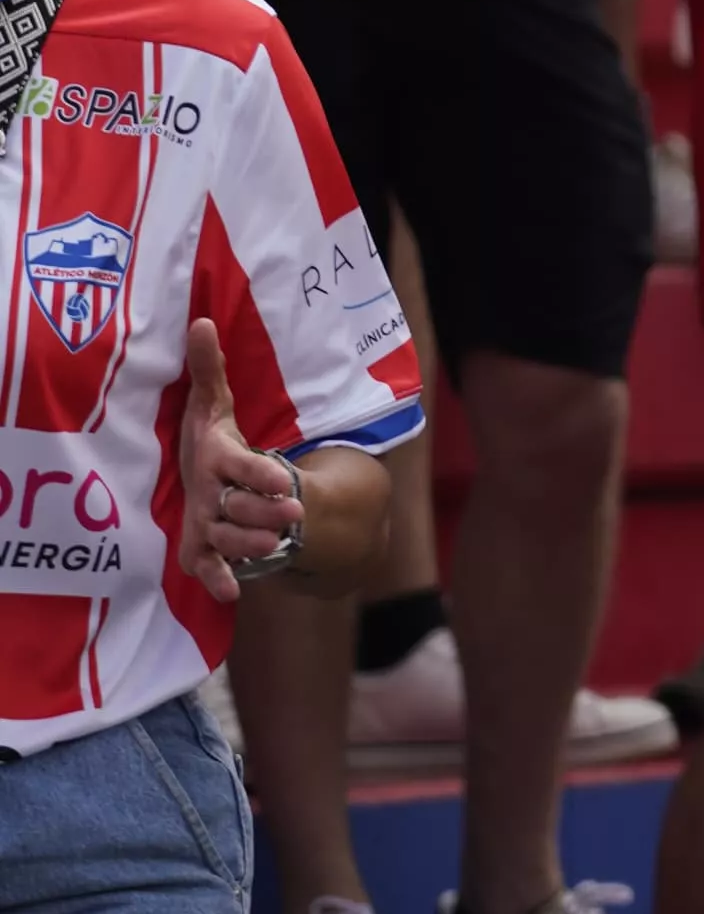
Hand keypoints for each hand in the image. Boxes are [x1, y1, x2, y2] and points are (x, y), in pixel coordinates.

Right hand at [178, 317, 304, 599]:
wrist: (196, 473)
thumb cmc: (211, 435)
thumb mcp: (213, 402)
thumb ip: (210, 368)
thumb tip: (202, 321)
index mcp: (214, 456)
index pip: (236, 465)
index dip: (258, 474)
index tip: (284, 480)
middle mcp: (206, 493)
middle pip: (234, 508)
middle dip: (263, 514)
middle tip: (297, 516)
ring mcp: (203, 522)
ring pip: (226, 538)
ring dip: (250, 545)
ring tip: (282, 545)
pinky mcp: (199, 547)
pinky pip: (205, 567)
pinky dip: (217, 580)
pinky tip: (234, 592)